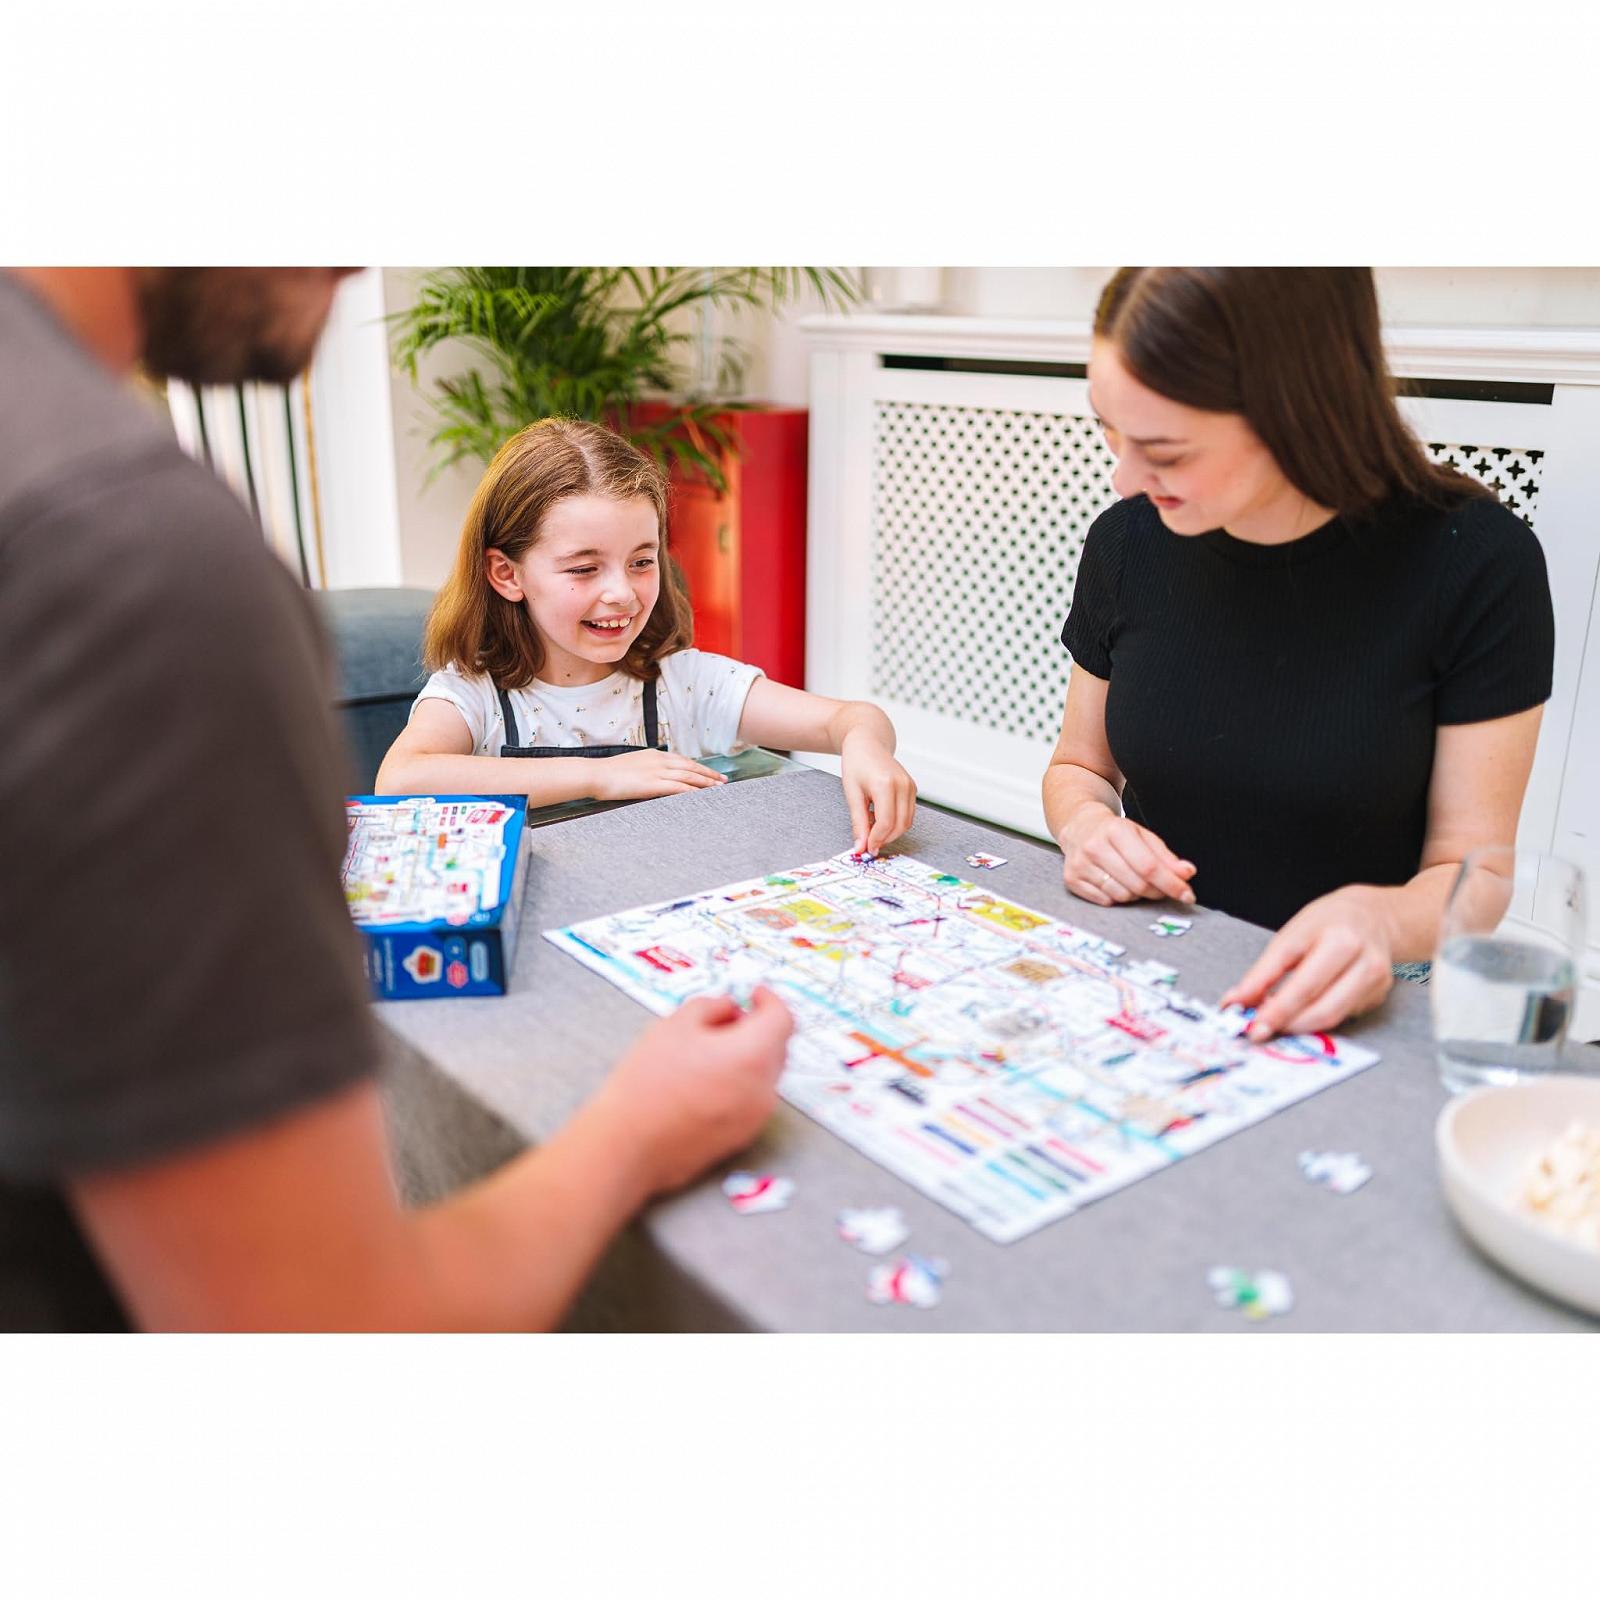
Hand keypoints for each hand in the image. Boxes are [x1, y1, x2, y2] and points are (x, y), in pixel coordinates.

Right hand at [589, 749, 727, 801]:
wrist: (596, 774)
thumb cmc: (608, 773)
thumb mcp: (630, 766)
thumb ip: (645, 770)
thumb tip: (650, 777)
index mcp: (653, 755)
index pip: (682, 760)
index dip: (697, 767)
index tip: (709, 772)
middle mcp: (659, 761)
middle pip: (690, 767)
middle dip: (708, 774)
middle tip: (722, 780)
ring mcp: (657, 772)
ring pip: (689, 776)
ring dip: (706, 782)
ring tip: (719, 788)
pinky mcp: (654, 784)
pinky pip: (679, 788)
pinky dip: (693, 791)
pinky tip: (702, 796)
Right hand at [590, 989, 793, 1194]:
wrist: (629, 1144)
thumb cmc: (649, 1083)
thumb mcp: (675, 1025)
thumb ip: (711, 1006)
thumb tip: (729, 1007)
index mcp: (753, 1056)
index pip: (782, 1018)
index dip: (770, 999)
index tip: (753, 993)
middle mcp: (764, 1090)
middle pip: (776, 1047)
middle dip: (757, 1027)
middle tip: (724, 1019)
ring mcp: (754, 1118)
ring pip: (764, 1074)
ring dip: (747, 1056)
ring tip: (705, 1053)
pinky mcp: (740, 1138)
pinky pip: (751, 1099)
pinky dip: (738, 1082)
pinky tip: (703, 1081)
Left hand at [840, 733, 916, 853]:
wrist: (867, 742)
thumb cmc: (857, 763)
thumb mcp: (852, 793)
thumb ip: (858, 822)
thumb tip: (861, 847)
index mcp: (885, 784)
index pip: (886, 822)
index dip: (876, 839)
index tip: (866, 849)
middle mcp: (902, 785)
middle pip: (900, 825)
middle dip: (884, 839)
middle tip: (868, 843)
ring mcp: (910, 786)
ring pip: (906, 822)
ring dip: (890, 832)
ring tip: (871, 827)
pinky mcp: (912, 788)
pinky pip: (907, 814)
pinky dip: (895, 822)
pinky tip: (879, 818)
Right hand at [1058, 802, 1195, 906]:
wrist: (1079, 826)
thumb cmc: (1115, 832)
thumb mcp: (1143, 836)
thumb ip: (1166, 857)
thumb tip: (1187, 874)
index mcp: (1116, 831)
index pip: (1149, 866)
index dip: (1171, 884)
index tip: (1187, 895)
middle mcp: (1094, 847)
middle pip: (1137, 884)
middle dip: (1156, 891)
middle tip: (1161, 888)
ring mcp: (1080, 864)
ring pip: (1122, 895)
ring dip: (1136, 894)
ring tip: (1134, 881)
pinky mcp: (1071, 879)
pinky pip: (1105, 901)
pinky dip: (1117, 897)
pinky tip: (1117, 883)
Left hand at [1220, 886, 1395, 1040]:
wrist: (1373, 918)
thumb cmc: (1327, 923)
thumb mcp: (1291, 936)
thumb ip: (1265, 971)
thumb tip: (1237, 1000)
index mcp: (1340, 939)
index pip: (1301, 981)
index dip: (1274, 1007)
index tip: (1249, 1022)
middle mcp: (1363, 961)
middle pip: (1319, 1005)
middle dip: (1285, 1022)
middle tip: (1258, 1030)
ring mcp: (1375, 982)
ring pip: (1331, 1017)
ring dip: (1298, 1026)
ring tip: (1275, 1023)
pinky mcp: (1378, 997)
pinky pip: (1341, 1016)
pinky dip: (1315, 1019)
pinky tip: (1300, 1013)